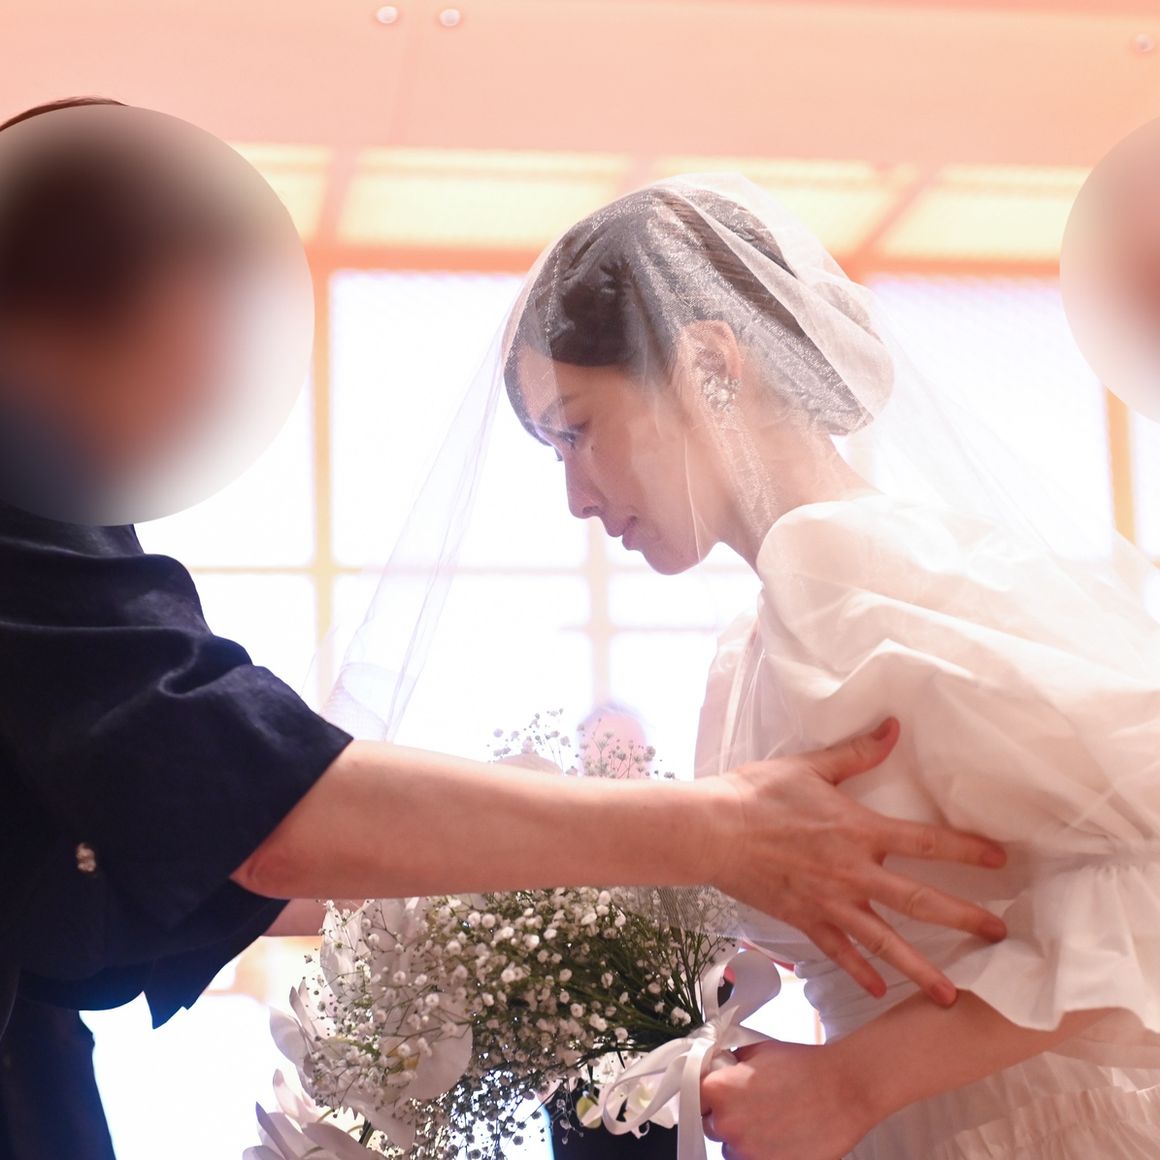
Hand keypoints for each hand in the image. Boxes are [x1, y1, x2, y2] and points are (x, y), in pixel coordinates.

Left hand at [701, 1040, 873, 1159]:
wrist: (844, 1089)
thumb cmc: (803, 1066)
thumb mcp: (757, 1049)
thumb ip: (730, 1062)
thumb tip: (719, 1067)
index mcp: (719, 1089)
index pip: (693, 1096)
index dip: (707, 1093)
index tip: (719, 1092)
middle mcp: (727, 1124)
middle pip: (711, 1125)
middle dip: (726, 1115)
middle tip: (751, 1105)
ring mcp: (747, 1153)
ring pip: (732, 1149)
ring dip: (744, 1139)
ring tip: (772, 1123)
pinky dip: (762, 1154)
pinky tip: (781, 1138)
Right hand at [702, 717, 1007, 1004]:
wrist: (713, 830)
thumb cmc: (757, 793)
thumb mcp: (809, 766)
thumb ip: (856, 753)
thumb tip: (892, 727)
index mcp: (858, 830)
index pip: (925, 842)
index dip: (966, 850)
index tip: (1000, 860)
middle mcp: (852, 872)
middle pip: (919, 901)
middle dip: (963, 918)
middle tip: (999, 934)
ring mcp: (829, 901)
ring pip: (884, 941)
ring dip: (920, 968)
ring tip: (952, 995)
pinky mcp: (804, 919)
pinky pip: (838, 951)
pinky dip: (859, 971)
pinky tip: (877, 989)